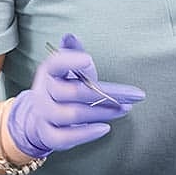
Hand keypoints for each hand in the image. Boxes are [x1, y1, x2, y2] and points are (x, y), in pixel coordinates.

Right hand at [5, 34, 145, 159]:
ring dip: (102, 112)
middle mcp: (43, 93)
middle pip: (73, 92)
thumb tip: (70, 36)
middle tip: (133, 95)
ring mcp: (45, 115)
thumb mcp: (67, 69)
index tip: (88, 60)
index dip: (69, 61)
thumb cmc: (63, 88)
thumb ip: (73, 53)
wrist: (42, 116)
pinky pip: (65, 138)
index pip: (55, 64)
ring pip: (73, 114)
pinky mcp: (49, 135)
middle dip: (107, 93)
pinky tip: (105, 128)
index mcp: (48, 73)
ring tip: (124, 109)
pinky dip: (86, 134)